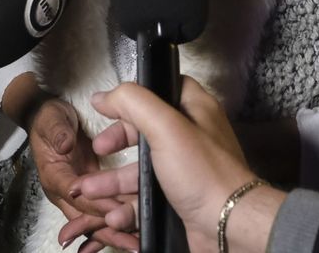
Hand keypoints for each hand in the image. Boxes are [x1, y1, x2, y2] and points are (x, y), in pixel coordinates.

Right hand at [28, 97, 136, 252]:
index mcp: (54, 175)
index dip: (95, 202)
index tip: (115, 209)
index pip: (75, 194)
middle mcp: (65, 191)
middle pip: (86, 217)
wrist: (50, 120)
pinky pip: (104, 214)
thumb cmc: (50, 119)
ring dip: (116, 234)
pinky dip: (118, 225)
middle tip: (131, 243)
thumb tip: (64, 144)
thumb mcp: (51, 119)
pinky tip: (134, 238)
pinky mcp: (92, 194)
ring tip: (137, 246)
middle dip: (108, 231)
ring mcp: (79, 195)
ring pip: (96, 221)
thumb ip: (57, 131)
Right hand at [78, 80, 286, 252]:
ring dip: (113, 180)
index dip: (134, 96)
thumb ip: (134, 103)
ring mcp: (185, 170)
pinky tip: (114, 214)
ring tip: (91, 190)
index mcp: (195, 111)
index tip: (109, 105)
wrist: (227, 227)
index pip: (162, 89)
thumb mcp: (166, 128)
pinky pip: (146, 198)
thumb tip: (105, 95)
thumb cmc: (204, 174)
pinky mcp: (179, 199)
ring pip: (141, 169)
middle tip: (99, 149)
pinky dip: (128, 205)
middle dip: (116, 142)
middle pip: (145, 130)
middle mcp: (191, 137)